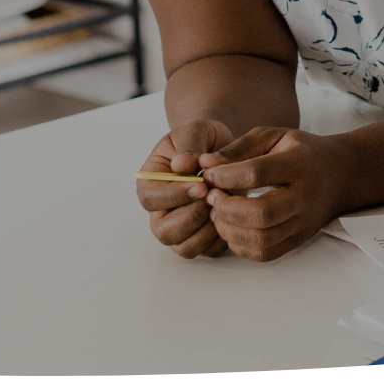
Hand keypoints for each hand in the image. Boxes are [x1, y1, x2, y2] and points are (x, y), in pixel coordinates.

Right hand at [136, 118, 233, 258]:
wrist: (221, 149)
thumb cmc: (203, 138)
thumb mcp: (196, 131)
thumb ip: (190, 145)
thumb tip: (181, 165)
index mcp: (151, 182)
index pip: (150, 198)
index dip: (175, 196)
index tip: (201, 186)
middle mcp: (160, 210)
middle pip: (164, 231)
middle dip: (192, 217)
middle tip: (215, 198)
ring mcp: (179, 227)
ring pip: (184, 247)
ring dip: (208, 230)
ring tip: (225, 204)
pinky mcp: (200, 237)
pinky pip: (207, 251)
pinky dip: (222, 238)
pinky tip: (232, 214)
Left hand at [197, 126, 350, 261]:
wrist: (342, 174)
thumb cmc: (301, 151)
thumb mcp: (273, 137)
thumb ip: (238, 149)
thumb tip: (205, 164)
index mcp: (300, 163)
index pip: (257, 173)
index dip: (226, 176)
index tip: (209, 174)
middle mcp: (305, 197)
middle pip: (261, 213)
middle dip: (227, 208)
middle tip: (212, 198)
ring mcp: (303, 223)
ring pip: (261, 239)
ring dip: (230, 230)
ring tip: (218, 214)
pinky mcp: (298, 240)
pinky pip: (265, 254)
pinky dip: (241, 246)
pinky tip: (233, 229)